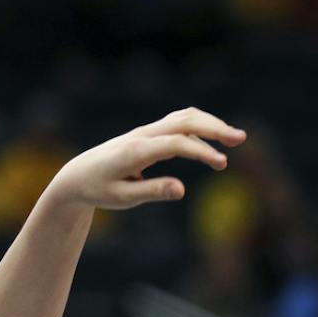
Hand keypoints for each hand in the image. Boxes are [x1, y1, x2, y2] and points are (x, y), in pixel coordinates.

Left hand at [49, 108, 244, 209]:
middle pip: (184, 121)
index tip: (222, 164)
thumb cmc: (98, 189)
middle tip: (241, 139)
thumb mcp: (122, 198)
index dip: (201, 151)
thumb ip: (152, 192)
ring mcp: (146, 132)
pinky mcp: (149, 134)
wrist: (77, 176)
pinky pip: (178, 123)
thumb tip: (182, 189)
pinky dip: (199, 125)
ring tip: (234, 139)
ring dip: (210, 124)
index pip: (175, 143)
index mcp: (136, 151)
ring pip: (183, 118)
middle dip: (214, 127)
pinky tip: (214, 137)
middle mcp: (142, 136)